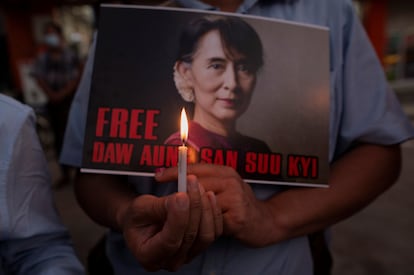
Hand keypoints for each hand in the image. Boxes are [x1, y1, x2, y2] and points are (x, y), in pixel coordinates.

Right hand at [119, 175, 221, 270]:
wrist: (143, 220)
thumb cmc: (138, 215)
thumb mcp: (140, 207)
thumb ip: (160, 206)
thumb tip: (181, 198)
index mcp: (149, 256)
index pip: (170, 241)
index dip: (178, 218)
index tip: (182, 195)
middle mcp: (170, 262)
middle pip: (190, 236)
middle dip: (193, 206)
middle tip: (192, 181)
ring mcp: (187, 256)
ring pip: (206, 235)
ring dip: (205, 208)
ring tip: (199, 186)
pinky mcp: (200, 246)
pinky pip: (214, 231)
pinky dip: (213, 212)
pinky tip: (208, 195)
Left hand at [156, 164, 273, 246]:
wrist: (265, 222)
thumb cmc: (239, 205)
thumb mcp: (225, 187)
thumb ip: (206, 181)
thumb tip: (178, 178)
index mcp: (225, 172)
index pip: (195, 167)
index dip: (175, 171)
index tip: (158, 176)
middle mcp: (230, 181)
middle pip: (196, 185)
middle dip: (178, 193)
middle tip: (163, 201)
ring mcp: (235, 199)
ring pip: (201, 204)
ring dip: (189, 212)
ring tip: (177, 216)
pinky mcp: (236, 218)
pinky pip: (210, 222)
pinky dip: (201, 225)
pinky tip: (195, 228)